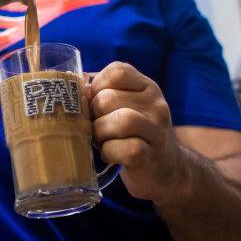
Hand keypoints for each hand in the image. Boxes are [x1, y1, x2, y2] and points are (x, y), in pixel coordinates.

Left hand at [86, 62, 185, 201]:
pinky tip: (110, 155)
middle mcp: (156, 104)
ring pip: (121, 120)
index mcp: (146, 87)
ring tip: (101, 141)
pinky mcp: (152, 155)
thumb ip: (102, 93)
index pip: (117, 71)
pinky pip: (128, 149)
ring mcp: (157, 130)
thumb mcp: (124, 107)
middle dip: (92, 116)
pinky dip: (110, 153)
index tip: (96, 103)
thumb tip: (74, 86)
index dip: (97, 86)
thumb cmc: (133, 134)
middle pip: (108, 99)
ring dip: (100, 133)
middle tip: (96, 128)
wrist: (166, 169)